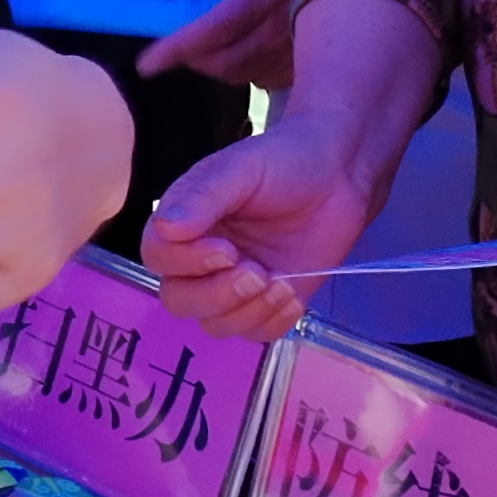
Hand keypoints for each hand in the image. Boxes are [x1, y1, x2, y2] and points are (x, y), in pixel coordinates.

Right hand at [137, 116, 382, 338]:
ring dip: (248, 311)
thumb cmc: (284, 162)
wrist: (338, 175)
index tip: (227, 249)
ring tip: (281, 283)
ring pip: (215, 325)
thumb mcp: (241, 169)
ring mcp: (233, 285)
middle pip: (179, 301)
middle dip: (217, 295)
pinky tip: (293, 296)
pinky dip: (272, 322)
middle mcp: (200, 259)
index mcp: (184, 222)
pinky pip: (254, 334)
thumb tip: (164, 227)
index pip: (158, 257)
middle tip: (258, 273)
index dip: (186, 263)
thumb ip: (202, 197)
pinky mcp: (266, 303)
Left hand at [138, 0, 296, 87]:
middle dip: (195, 63)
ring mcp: (304, 48)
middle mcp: (284, 28)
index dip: (177, 51)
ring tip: (211, 54)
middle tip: (179, 53)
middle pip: (225, 64)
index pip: (212, 32)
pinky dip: (254, 74)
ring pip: (250, 76)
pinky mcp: (321, 58)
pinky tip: (252, 58)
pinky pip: (278, 80)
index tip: (148, 64)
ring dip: (223, 70)